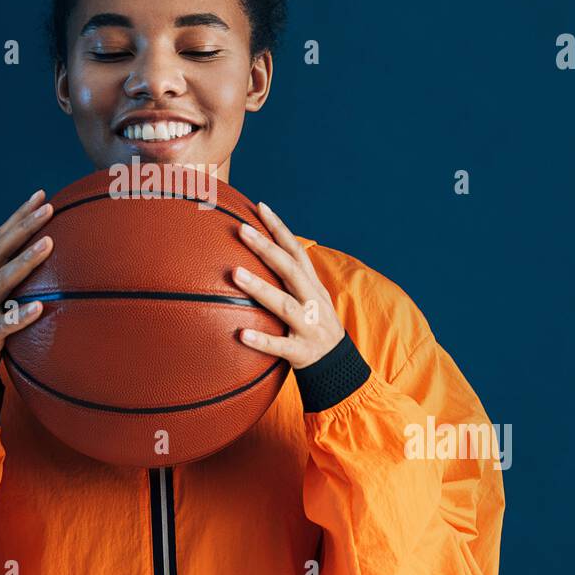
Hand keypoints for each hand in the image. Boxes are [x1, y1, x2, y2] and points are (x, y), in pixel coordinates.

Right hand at [0, 190, 54, 386]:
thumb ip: (15, 284)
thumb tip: (51, 266)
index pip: (0, 237)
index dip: (19, 215)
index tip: (42, 196)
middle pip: (0, 249)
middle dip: (24, 226)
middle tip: (50, 208)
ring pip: (2, 280)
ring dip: (26, 260)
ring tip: (49, 243)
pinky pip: (5, 324)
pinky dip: (22, 314)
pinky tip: (40, 307)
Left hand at [231, 201, 345, 369]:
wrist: (339, 368)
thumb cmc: (314, 327)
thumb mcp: (309, 299)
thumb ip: (289, 280)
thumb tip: (259, 253)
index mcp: (312, 286)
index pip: (296, 251)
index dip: (279, 228)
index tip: (260, 206)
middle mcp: (312, 302)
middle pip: (290, 270)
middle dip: (266, 248)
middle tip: (241, 230)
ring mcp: (308, 327)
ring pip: (284, 305)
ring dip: (260, 288)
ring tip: (235, 274)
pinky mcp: (302, 352)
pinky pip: (280, 347)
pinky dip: (262, 340)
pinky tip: (241, 334)